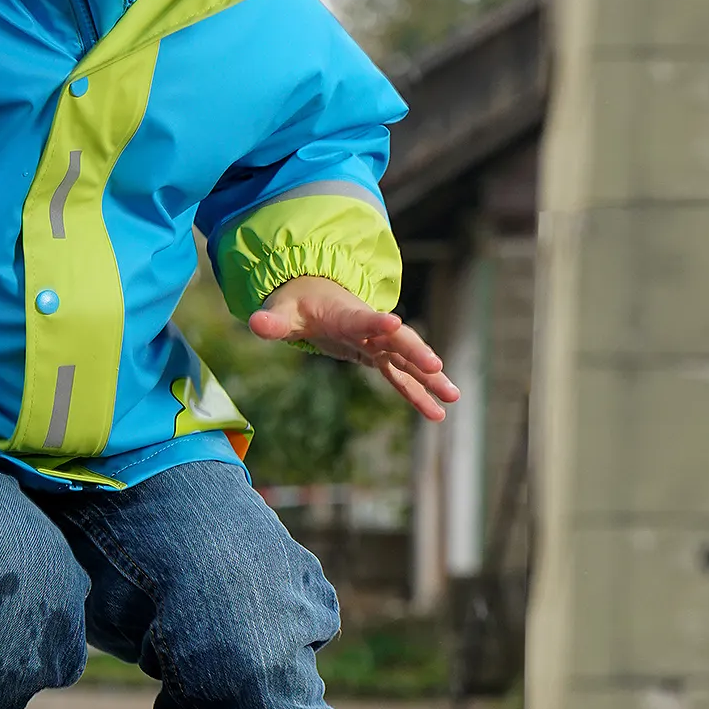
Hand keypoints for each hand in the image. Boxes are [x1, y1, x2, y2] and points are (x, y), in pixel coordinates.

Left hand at [249, 276, 459, 421]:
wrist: (313, 294)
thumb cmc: (296, 304)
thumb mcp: (280, 312)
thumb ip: (271, 321)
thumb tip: (255, 322)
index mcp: (345, 314)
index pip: (362, 318)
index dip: (376, 322)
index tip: (395, 324)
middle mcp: (368, 328)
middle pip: (396, 341)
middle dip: (416, 353)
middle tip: (436, 367)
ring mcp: (377, 343)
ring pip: (407, 361)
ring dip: (429, 379)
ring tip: (453, 398)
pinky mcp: (377, 356)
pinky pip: (400, 378)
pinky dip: (417, 394)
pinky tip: (437, 414)